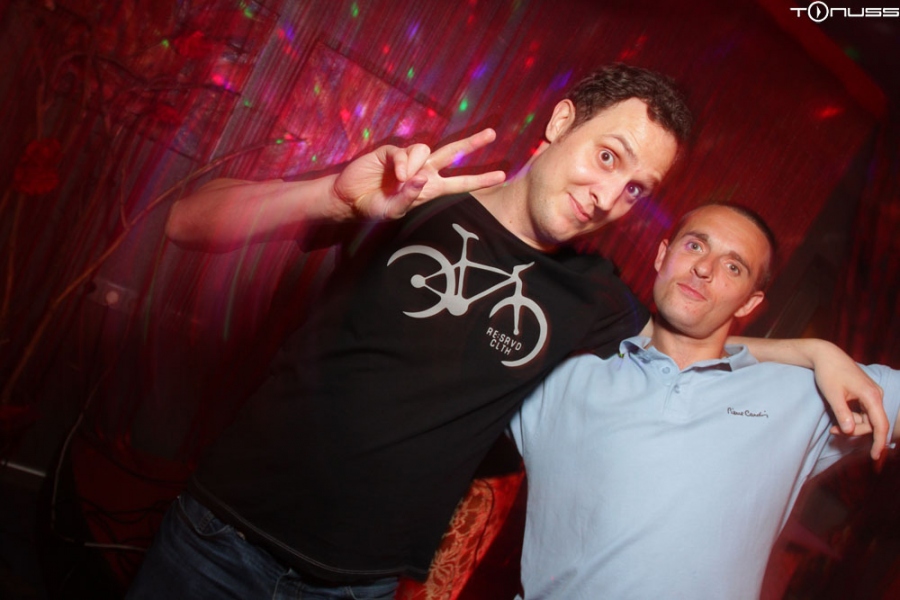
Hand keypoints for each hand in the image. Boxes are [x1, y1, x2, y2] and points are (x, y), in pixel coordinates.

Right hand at [332, 128, 505, 219]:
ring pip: (426, 151)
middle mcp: (423, 171)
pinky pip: (405, 152)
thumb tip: (421, 179)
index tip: (501, 176)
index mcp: (429, 188)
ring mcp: (409, 160)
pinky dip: (402, 163)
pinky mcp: (392, 151)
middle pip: (453, 154)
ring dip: (415, 166)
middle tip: (492, 134)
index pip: (459, 182)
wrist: (348, 198)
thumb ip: (409, 198)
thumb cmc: (373, 208)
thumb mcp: (393, 212)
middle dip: (472, 144)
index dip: (480, 179)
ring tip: (399, 181)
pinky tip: (395, 173)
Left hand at [814, 346, 886, 459]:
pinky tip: (839, 418)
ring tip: (833, 426)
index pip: (880, 424)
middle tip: (833, 432)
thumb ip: (842, 414)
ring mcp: (872, 395)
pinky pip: (864, 413)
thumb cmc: (828, 373)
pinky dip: (852, 418)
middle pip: (872, 424)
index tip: (874, 457)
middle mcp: (876, 395)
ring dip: (852, 425)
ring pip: (867, 420)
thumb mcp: (833, 395)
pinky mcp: (866, 395)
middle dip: (855, 431)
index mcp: (872, 396)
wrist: (826, 355)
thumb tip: (850, 431)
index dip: (878, 442)